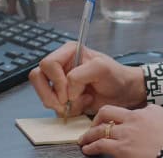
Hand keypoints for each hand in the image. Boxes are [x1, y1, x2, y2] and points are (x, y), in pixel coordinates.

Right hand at [28, 42, 146, 116]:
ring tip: (80, 102)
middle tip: (67, 102)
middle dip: (51, 94)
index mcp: (68, 52)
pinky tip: (83, 104)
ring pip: (42, 93)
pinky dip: (67, 110)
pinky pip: (52, 105)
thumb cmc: (116, 76)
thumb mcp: (101, 68)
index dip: (57, 80)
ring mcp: (60, 81)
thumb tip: (67, 91)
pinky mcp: (62, 96)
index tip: (70, 91)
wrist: (124, 93)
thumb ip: (80, 75)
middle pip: (37, 77)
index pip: (48, 64)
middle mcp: (61, 65)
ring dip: (59, 104)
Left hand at [78, 104, 162, 156]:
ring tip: (83, 140)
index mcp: (145, 111)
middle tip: (92, 126)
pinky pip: (101, 145)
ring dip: (90, 135)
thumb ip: (154, 114)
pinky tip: (87, 149)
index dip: (116, 116)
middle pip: (107, 112)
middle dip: (97, 120)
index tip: (111, 122)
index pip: (125, 110)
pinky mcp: (122, 149)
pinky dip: (91, 147)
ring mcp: (126, 133)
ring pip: (101, 129)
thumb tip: (147, 114)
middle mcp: (133, 119)